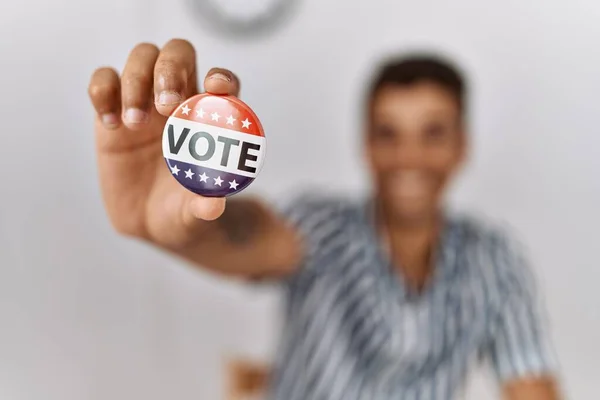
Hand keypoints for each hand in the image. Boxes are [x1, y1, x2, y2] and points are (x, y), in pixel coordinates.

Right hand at [88, 39, 240, 247]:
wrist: (150, 220)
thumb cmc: (183, 210)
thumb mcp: (195, 214)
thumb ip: (204, 207)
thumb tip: (212, 203)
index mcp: (210, 118)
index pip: (222, 82)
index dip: (222, 78)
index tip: (216, 89)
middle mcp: (179, 101)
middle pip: (178, 54)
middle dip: (171, 70)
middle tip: (165, 105)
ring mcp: (144, 101)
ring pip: (141, 58)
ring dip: (137, 80)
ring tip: (135, 123)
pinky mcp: (111, 111)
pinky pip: (103, 81)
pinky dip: (103, 92)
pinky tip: (112, 124)